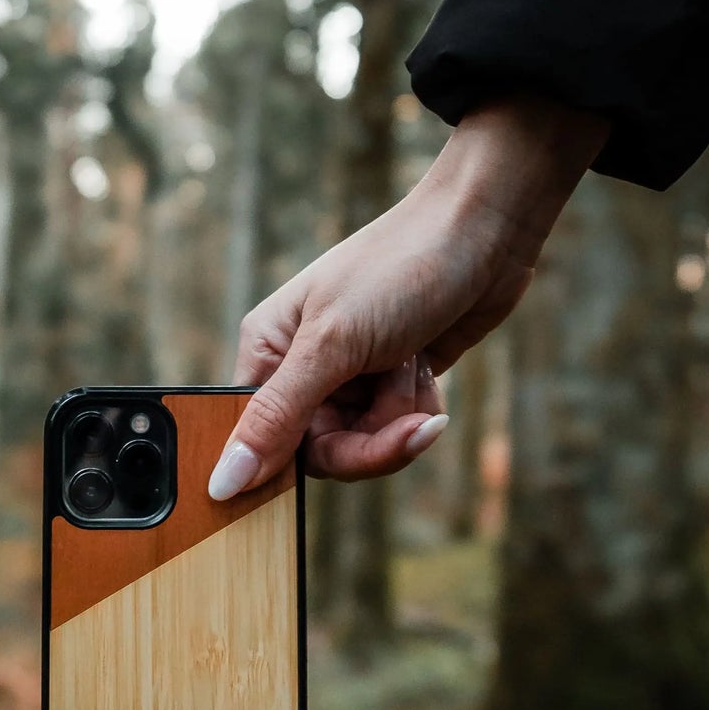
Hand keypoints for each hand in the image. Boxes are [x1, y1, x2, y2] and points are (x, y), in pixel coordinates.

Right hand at [207, 95, 609, 499]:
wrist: (485, 229)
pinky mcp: (391, 381)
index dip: (295, 462)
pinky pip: (396, 429)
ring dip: (399, 415)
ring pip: (364, 444)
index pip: (261, 440)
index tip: (341, 455)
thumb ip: (277, 416)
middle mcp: (301, 366)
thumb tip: (223, 480)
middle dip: (371, 439)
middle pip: (320, 452)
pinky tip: (427, 367)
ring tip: (414, 364)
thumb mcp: (331, 344)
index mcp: (267, 350)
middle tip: (409, 420)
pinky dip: (418, 408)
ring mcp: (349, 375)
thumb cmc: (400, 267)